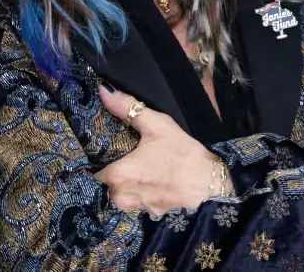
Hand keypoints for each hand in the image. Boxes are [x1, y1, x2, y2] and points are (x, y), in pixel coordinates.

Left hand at [94, 84, 228, 217]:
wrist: (212, 185)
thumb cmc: (182, 154)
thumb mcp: (156, 125)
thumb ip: (128, 108)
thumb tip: (104, 90)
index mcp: (117, 175)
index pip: (91, 169)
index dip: (95, 158)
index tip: (99, 148)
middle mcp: (122, 196)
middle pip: (105, 182)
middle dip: (111, 168)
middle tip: (121, 152)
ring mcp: (137, 207)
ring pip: (121, 193)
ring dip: (126, 181)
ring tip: (137, 163)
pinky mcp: (152, 213)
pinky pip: (137, 200)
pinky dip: (141, 190)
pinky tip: (151, 177)